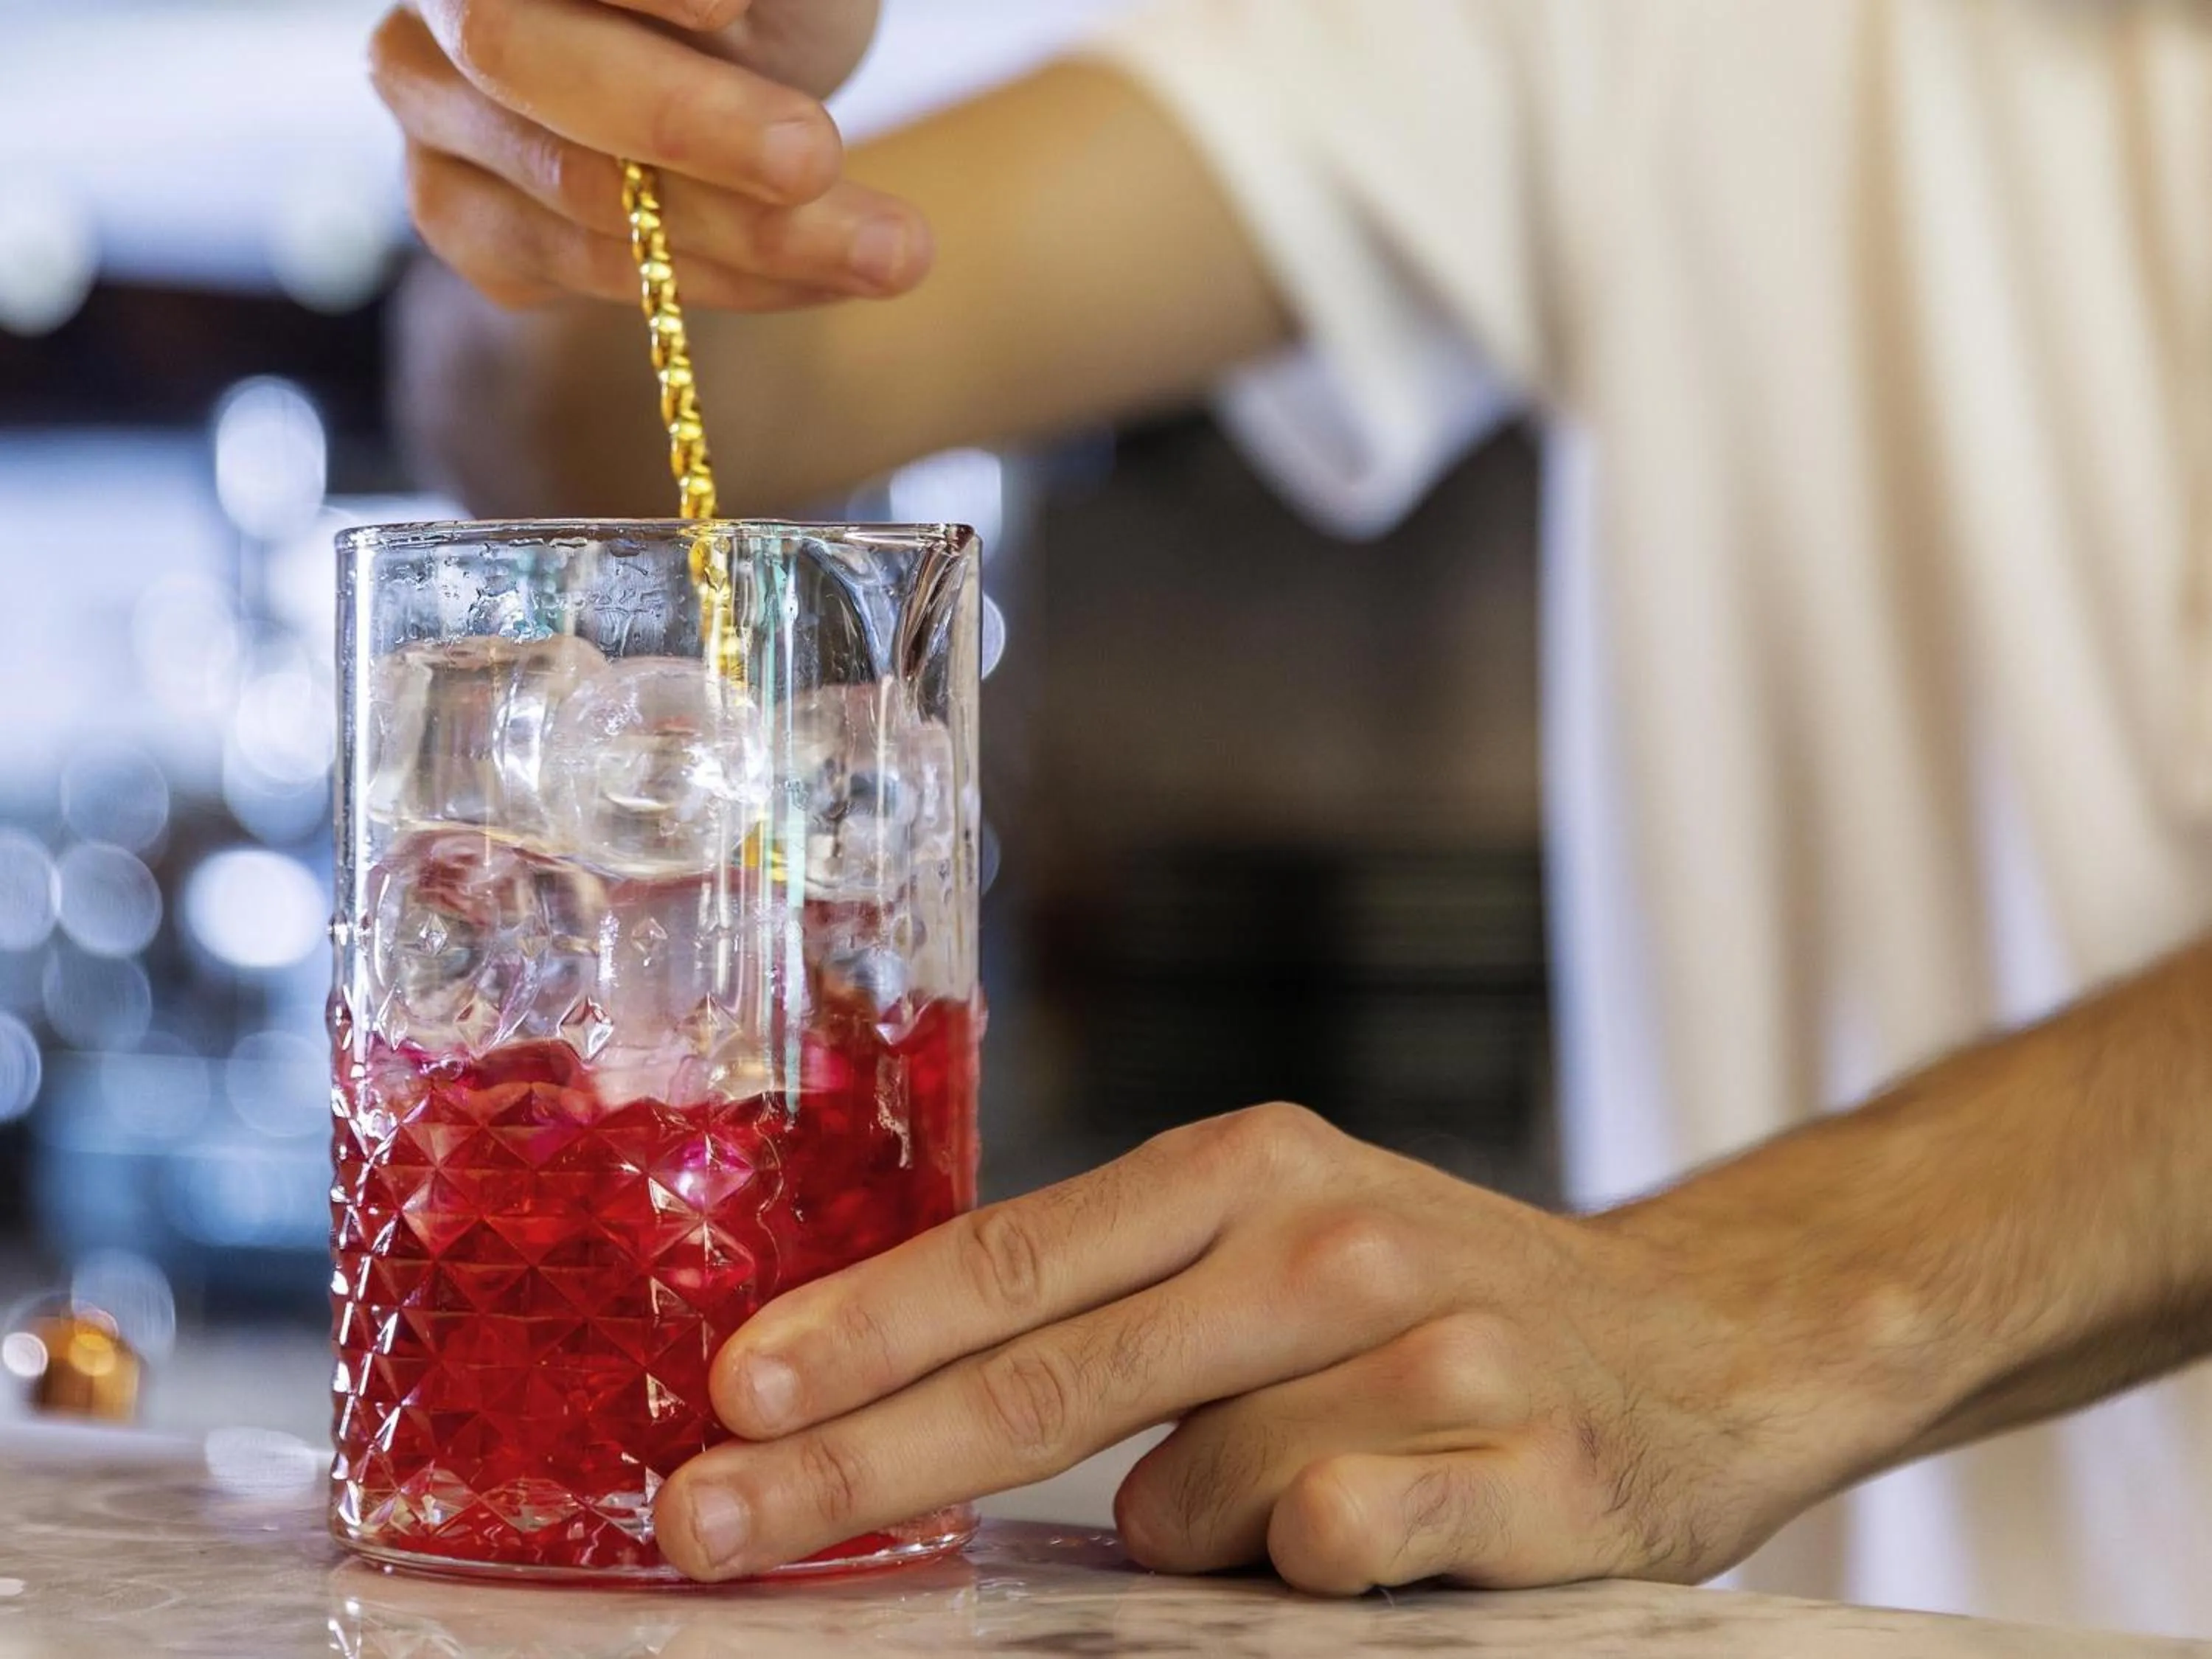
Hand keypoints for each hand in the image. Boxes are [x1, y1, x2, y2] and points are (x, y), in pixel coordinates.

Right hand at [371, 0, 931, 309]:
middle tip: (816, 156)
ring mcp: (437, 132)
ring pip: (579, 202)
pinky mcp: (476, 231)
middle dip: (691, 123)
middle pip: (526, 66)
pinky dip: (733, 283)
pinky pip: (598, 277)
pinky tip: (834, 277)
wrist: (733, 51)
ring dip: (751, 236)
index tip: (733, 9)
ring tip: (896, 251)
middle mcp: (427, 21)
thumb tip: (718, 6)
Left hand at [653, 1105, 1880, 1592]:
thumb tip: (886, 1396)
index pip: (1015, 1254)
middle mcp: (1328, 1237)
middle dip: (865, 1460)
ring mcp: (1432, 1347)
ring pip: (1194, 1494)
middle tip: (718, 1520)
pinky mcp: (1526, 1465)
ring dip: (1193, 1531)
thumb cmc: (1429, 1301)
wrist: (1697, 1342)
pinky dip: (1305, 1558)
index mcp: (1248, 1166)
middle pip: (1051, 1376)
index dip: (862, 1330)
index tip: (728, 1394)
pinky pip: (1331, 1541)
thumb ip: (1113, 1301)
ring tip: (1297, 1490)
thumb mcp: (1271, 1244)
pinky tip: (1357, 1524)